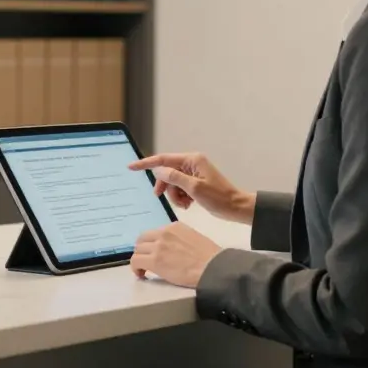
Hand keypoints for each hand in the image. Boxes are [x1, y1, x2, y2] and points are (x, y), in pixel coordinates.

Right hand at [128, 152, 254, 223]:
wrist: (235, 207)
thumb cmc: (218, 197)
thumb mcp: (194, 188)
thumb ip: (174, 178)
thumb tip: (158, 170)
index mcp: (192, 160)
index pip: (163, 159)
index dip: (146, 163)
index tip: (131, 167)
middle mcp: (191, 164)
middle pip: (167, 173)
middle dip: (166, 187)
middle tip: (165, 198)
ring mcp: (193, 174)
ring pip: (172, 183)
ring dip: (174, 195)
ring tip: (185, 204)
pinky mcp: (195, 184)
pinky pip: (179, 189)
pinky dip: (181, 198)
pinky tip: (189, 204)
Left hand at [130, 222, 221, 287]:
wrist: (212, 267)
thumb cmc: (210, 257)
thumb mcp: (194, 238)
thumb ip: (179, 239)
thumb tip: (172, 248)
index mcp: (174, 226)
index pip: (154, 233)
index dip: (151, 244)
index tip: (154, 252)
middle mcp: (164, 233)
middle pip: (142, 240)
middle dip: (142, 250)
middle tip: (146, 261)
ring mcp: (158, 246)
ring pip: (137, 250)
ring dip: (139, 260)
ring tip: (144, 270)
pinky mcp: (155, 261)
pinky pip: (135, 261)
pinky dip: (135, 268)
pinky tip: (141, 274)